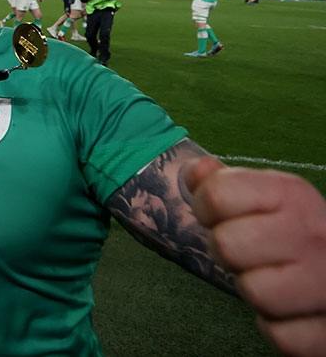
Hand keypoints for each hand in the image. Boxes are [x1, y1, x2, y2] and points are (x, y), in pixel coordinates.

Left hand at [185, 157, 325, 355]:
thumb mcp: (269, 199)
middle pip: (227, 245)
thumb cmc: (299, 235)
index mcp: (292, 194)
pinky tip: (294, 312)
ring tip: (275, 281)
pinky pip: (281, 335)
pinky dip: (280, 328)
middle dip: (230, 255)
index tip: (223, 218)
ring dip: (256, 292)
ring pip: (255, 293)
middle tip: (252, 255)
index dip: (207, 209)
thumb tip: (194, 171)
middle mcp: (314, 234)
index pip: (216, 195)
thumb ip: (225, 185)